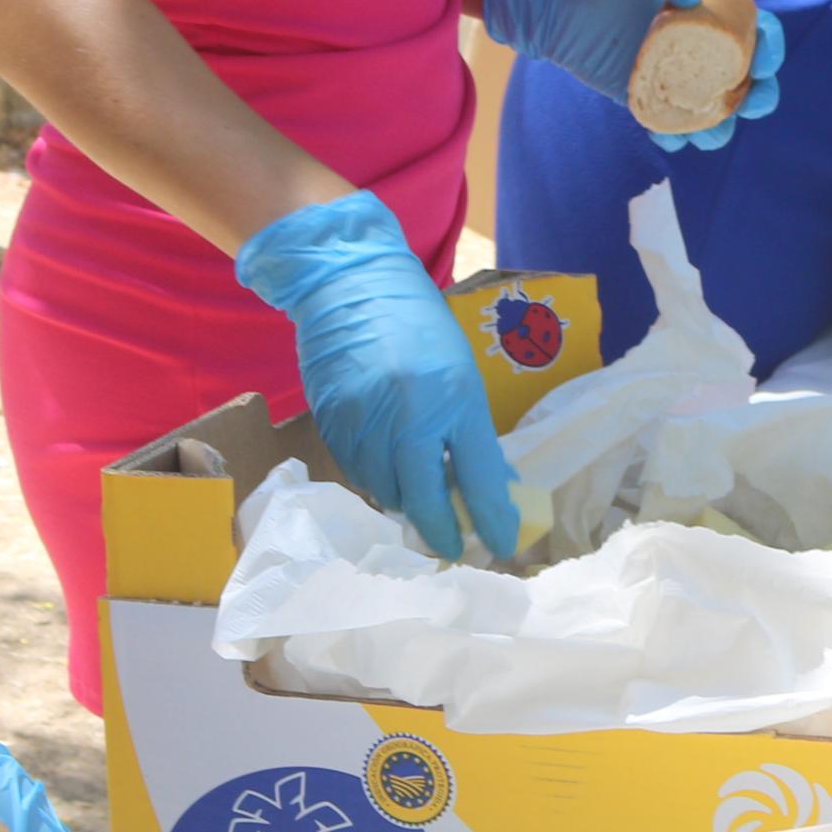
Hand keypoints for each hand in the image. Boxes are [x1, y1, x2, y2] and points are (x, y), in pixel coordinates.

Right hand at [233, 193, 515, 559]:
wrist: (349, 285)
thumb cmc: (418, 326)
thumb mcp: (461, 374)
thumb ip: (472, 433)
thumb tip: (490, 487)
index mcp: (452, 399)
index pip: (477, 478)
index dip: (490, 520)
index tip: (500, 547)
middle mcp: (407, 417)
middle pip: (423, 500)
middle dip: (440, 529)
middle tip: (451, 544)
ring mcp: (364, 423)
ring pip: (385, 492)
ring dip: (405, 502)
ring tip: (418, 497)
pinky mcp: (330, 424)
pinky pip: (357, 473)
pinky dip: (376, 480)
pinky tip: (387, 469)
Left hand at [482, 0, 784, 150]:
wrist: (557, 7)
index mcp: (708, 18)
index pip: (754, 33)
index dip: (770, 49)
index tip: (763, 63)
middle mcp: (698, 52)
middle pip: (745, 82)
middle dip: (759, 99)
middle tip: (750, 106)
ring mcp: (673, 78)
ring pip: (711, 114)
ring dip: (719, 130)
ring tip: (709, 135)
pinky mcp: (646, 99)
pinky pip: (670, 126)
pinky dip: (674, 138)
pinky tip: (667, 138)